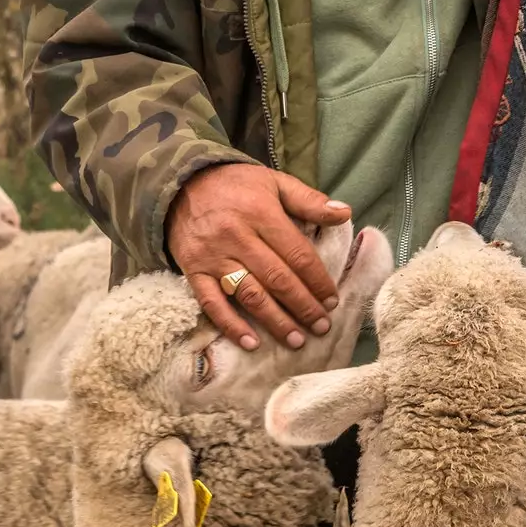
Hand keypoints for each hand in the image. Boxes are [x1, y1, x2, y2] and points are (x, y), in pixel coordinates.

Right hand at [166, 163, 351, 350]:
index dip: (317, 280)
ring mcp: (213, 257)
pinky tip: (251, 343)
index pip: (297, 254)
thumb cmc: (235, 185)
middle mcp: (237, 237)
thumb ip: (309, 200)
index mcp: (260, 213)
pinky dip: (230, 325)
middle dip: (303, 306)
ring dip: (275, 321)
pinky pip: (212, 303)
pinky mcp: (193, 271)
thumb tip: (344, 213)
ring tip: (297, 339)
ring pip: (250, 295)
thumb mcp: (274, 183)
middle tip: (321, 326)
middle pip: (277, 279)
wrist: (181, 185)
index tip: (332, 300)